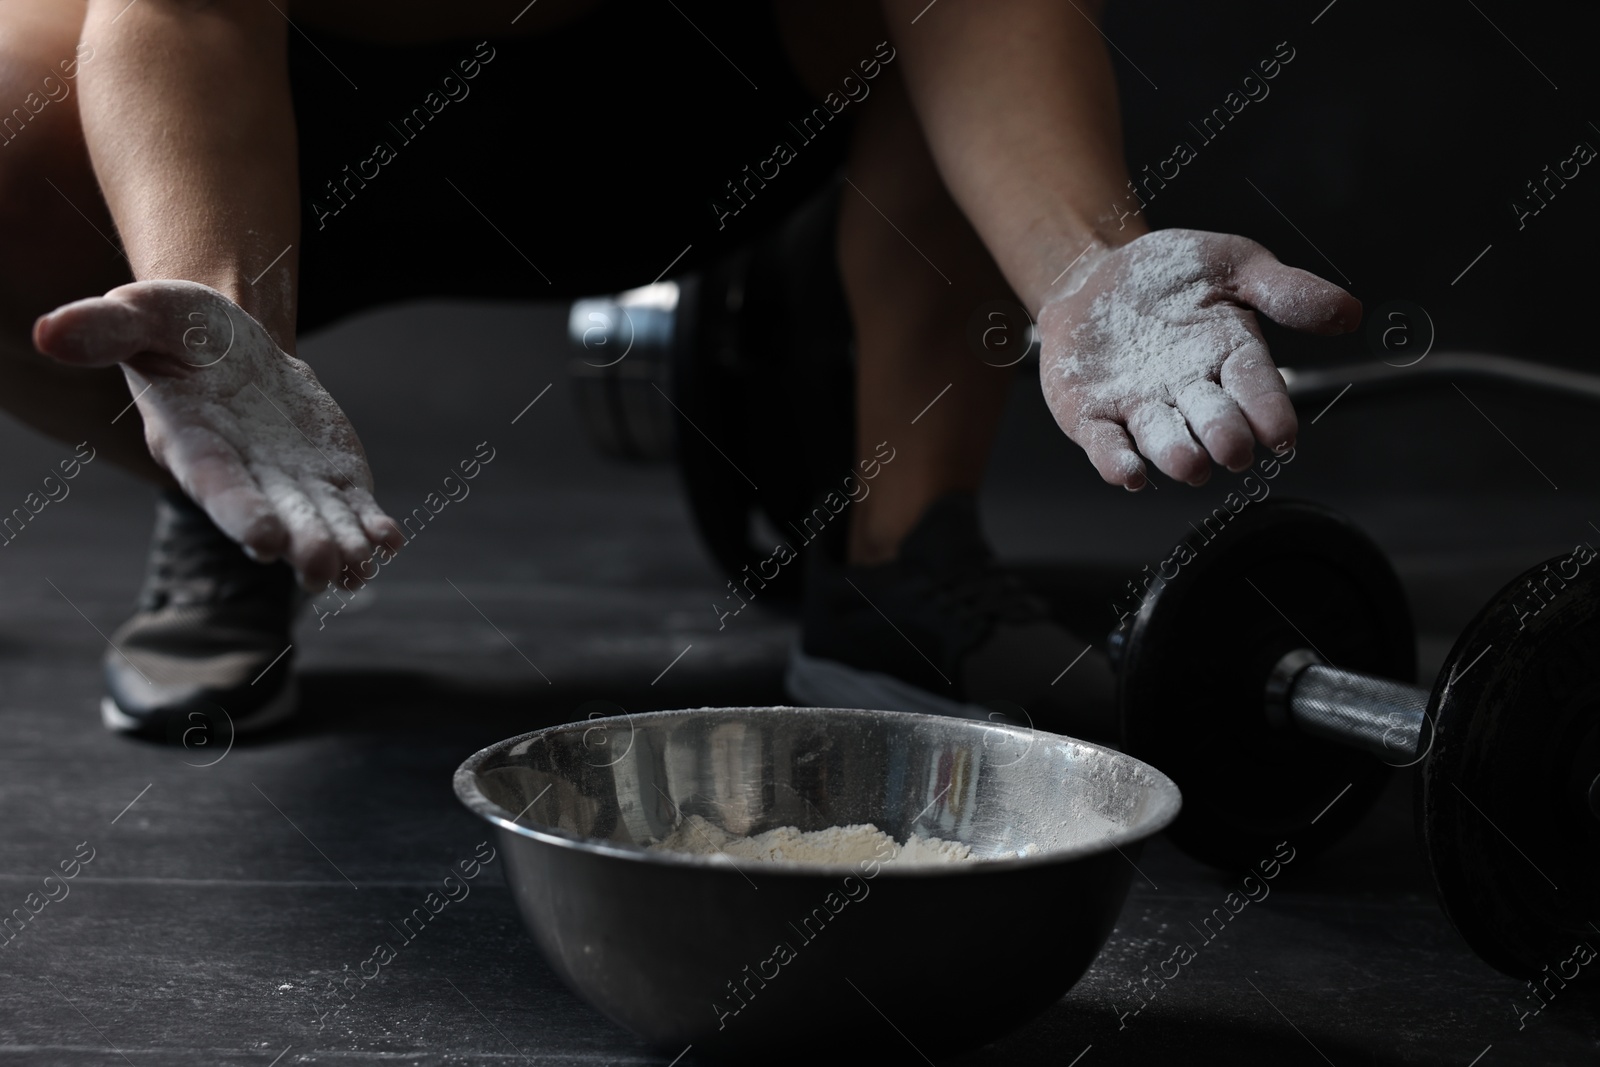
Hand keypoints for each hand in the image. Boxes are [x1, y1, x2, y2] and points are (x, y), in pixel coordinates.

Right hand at [34, 280, 402, 586]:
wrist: (232, 344)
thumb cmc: (179, 328)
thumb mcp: (145, 314)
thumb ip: (106, 327)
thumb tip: (48, 332)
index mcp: (193, 442)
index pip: (216, 484)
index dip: (241, 510)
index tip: (267, 539)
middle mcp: (244, 474)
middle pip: (276, 516)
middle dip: (301, 543)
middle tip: (320, 568)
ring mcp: (291, 482)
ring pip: (320, 524)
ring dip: (342, 548)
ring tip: (362, 565)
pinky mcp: (330, 478)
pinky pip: (353, 511)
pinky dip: (371, 529)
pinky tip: (389, 541)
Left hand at [1037, 229, 1359, 488]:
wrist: (1095, 274)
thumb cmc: (1171, 275)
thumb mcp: (1234, 264)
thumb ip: (1286, 290)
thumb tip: (1349, 312)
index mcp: (1232, 358)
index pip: (1258, 388)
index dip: (1269, 412)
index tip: (1281, 434)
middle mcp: (1190, 392)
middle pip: (1213, 421)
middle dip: (1224, 436)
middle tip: (1234, 451)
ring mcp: (1141, 407)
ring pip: (1162, 439)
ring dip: (1175, 454)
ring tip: (1190, 464)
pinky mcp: (1094, 416)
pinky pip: (1106, 444)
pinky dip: (1116, 460)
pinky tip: (1127, 472)